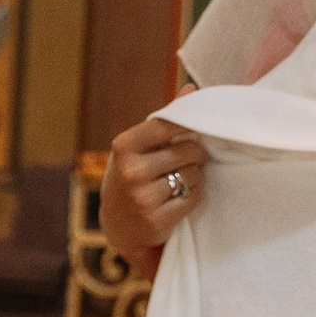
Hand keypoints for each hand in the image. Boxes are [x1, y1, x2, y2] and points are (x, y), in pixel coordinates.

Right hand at [94, 114, 208, 270]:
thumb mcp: (138, 148)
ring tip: (182, 180)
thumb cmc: (132, 178)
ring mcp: (143, 197)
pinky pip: (194, 197)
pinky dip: (194, 196)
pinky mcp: (157, 220)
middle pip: (189, 150)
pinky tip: (180, 198)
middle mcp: (131, 171)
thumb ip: (164, 121)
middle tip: (189, 160)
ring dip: (196, 176)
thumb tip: (191, 88)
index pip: (169, 123)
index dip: (189, 125)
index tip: (196, 129)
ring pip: (194, 174)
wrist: (119, 228)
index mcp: (124, 146)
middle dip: (195, 154)